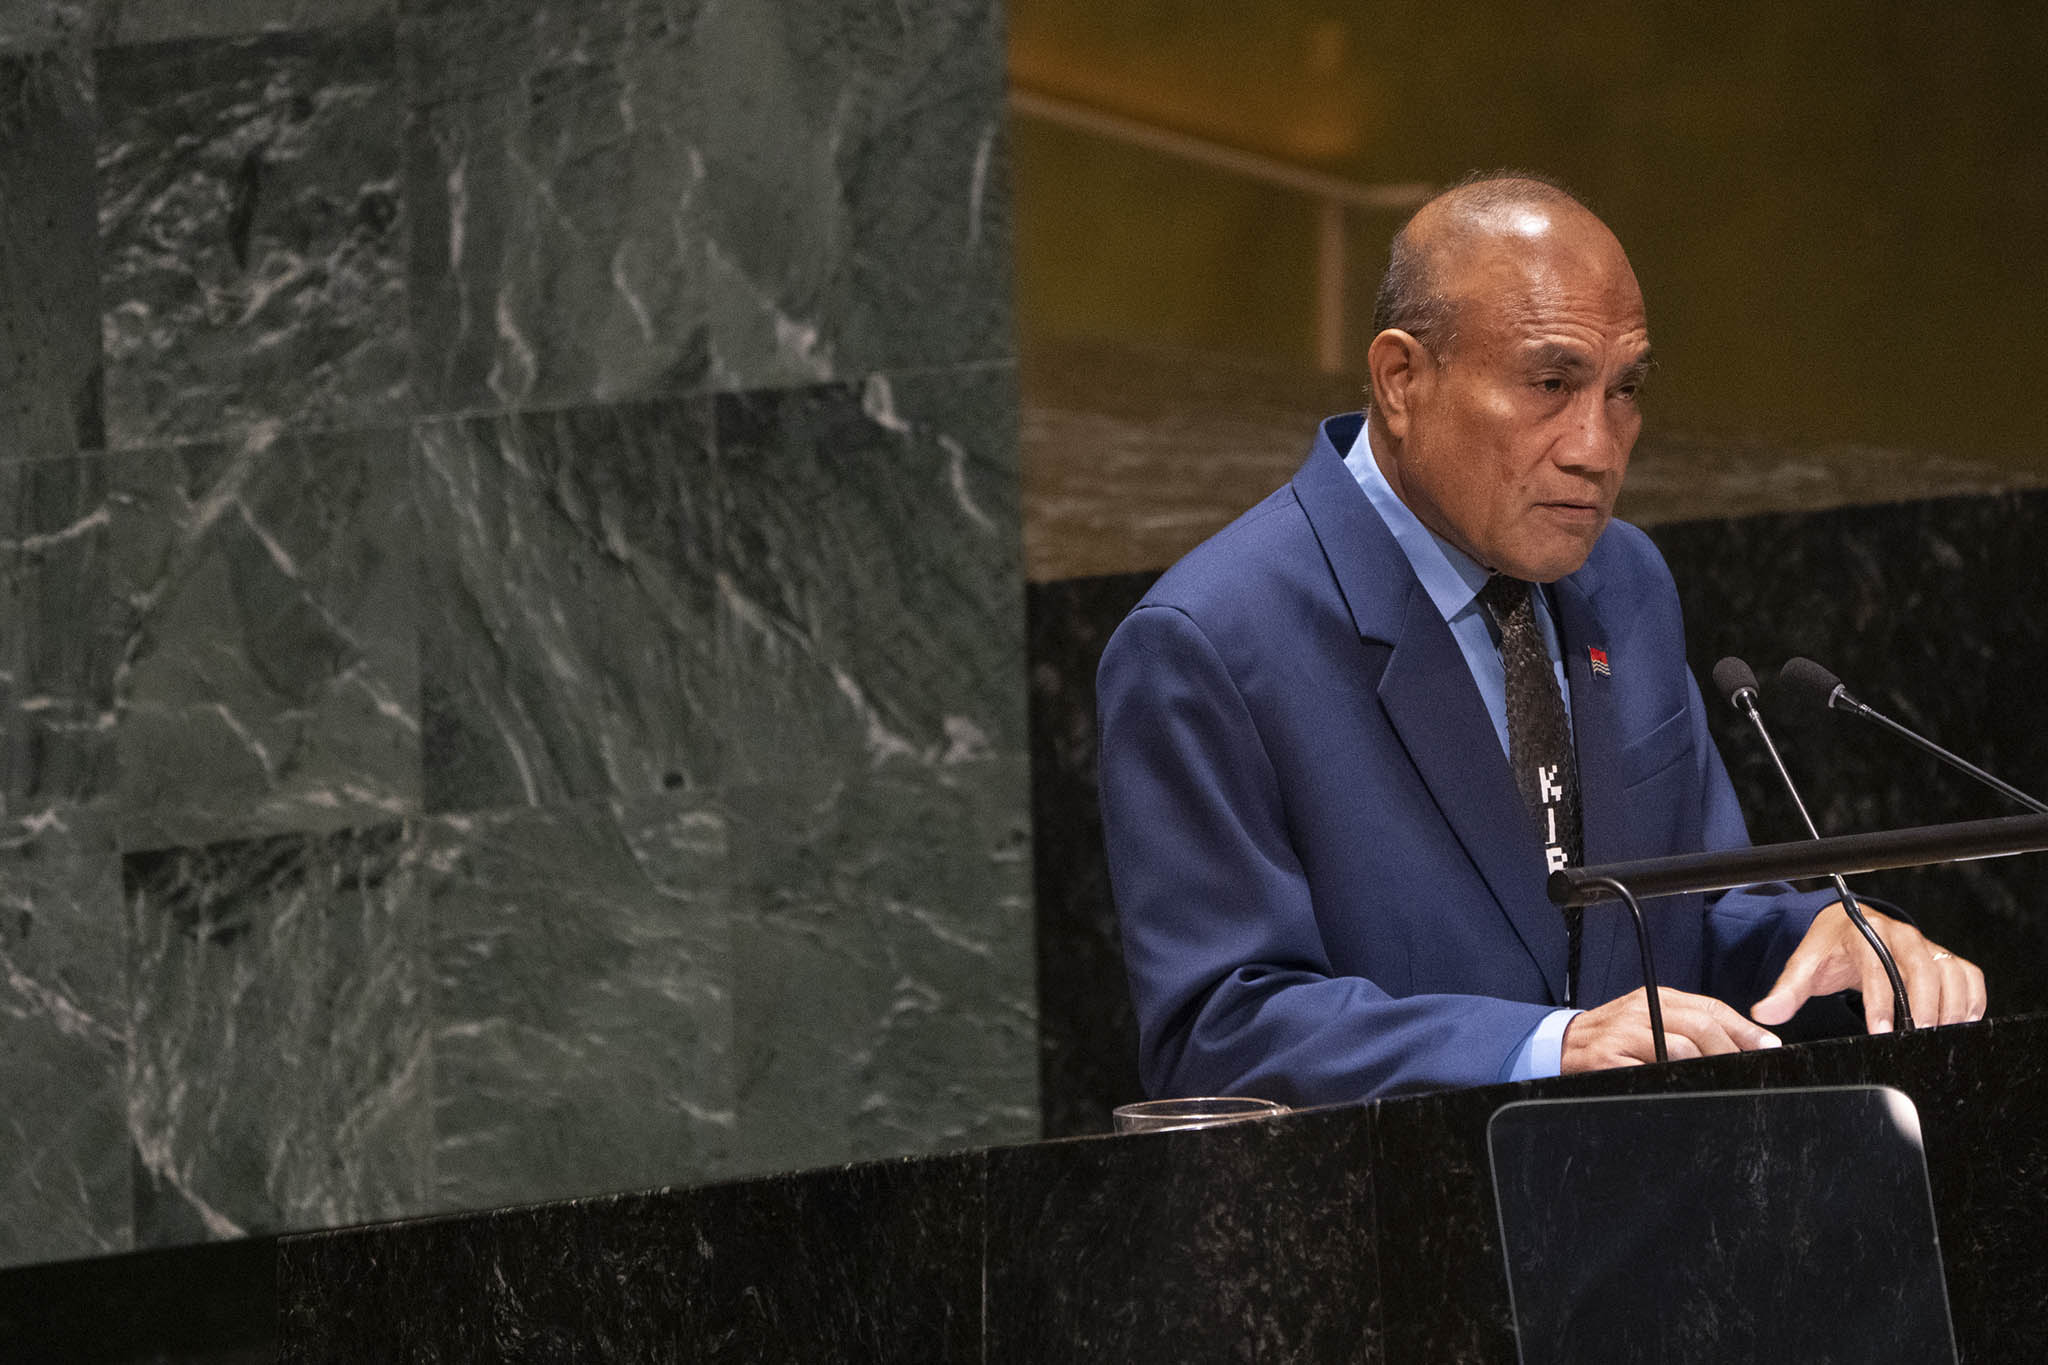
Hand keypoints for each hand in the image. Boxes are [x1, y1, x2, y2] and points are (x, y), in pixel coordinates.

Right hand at [1561, 987, 1782, 1071]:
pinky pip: (1650, 1070)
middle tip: (1745, 1069)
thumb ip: (1684, 1027)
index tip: (1767, 1046)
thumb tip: (1737, 1044)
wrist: (1558, 1046)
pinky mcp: (1607, 1057)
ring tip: (1716, 1079)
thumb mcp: (1646, 1021)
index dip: (1743, 1029)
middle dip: (1729, 1050)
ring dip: (1704, 1066)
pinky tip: (1682, 1086)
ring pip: (1679, 1047)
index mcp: (1654, 998)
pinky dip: (1671, 1079)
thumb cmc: (1610, 1038)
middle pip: (1699, 1026)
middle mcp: (1640, 1010)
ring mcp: (1623, 1033)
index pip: (1709, 1007)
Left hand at [1750, 902, 1986, 1033]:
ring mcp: (1924, 945)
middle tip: (1918, 1036)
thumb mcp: (1804, 964)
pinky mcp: (1942, 957)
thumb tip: (1765, 1014)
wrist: (1847, 925)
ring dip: (1950, 1006)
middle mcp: (1899, 935)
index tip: (1880, 1031)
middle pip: (1921, 968)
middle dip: (1923, 1004)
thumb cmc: (1829, 947)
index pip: (1876, 968)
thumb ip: (1786, 991)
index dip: (1880, 1001)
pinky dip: (1971, 998)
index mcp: (1863, 933)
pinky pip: (1967, 975)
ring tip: (1938, 1037)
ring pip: (1949, 972)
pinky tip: (1962, 1022)